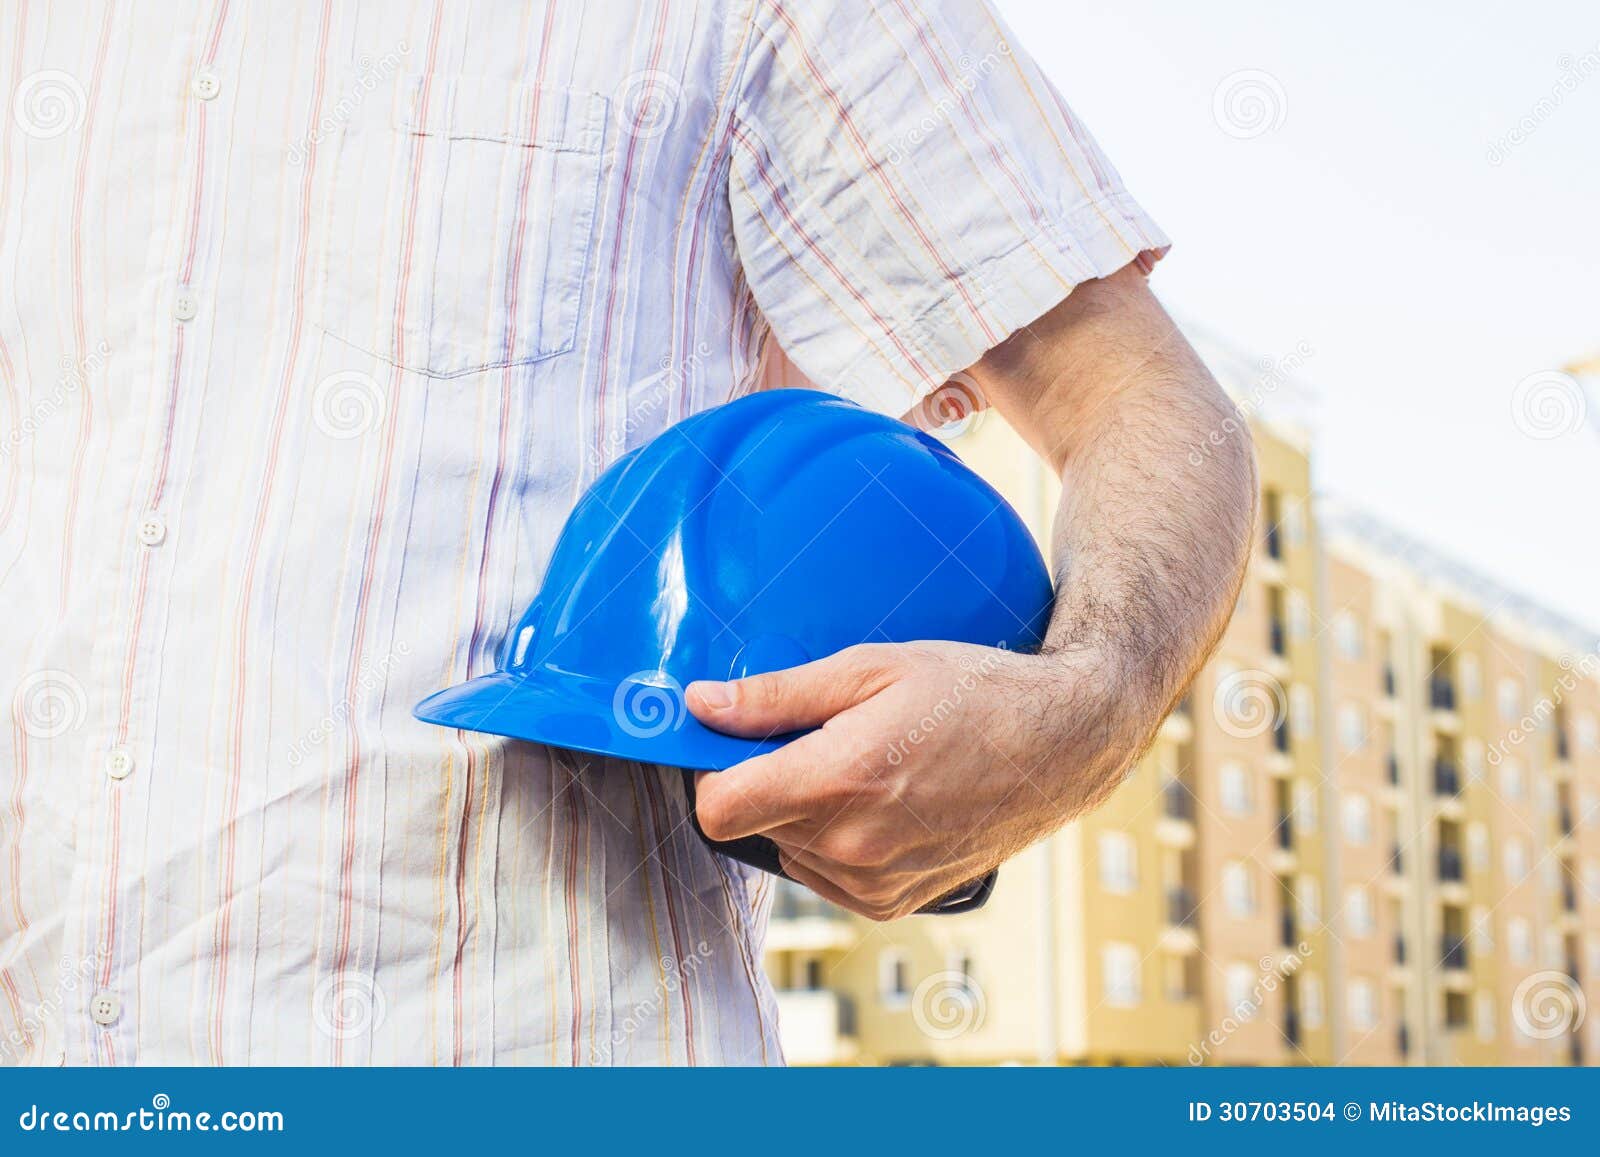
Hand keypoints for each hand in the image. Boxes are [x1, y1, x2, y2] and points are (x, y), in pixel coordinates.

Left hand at [686, 640, 1154, 919]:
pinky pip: (826, 875)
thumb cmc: (972, 691)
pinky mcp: (894, 902)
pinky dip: (838, 841)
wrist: (1061, 742)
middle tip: (827, 736)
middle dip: (773, 779)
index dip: (715, 771)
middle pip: (755, 822)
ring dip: (807, 812)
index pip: (717, 809)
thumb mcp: (871, 668)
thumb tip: (700, 705)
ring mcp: (874, 882)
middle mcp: (852, 845)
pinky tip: (886, 801)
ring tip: (870, 766)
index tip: (738, 742)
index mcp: (840, 781)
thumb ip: (777, 695)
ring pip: (789, 849)